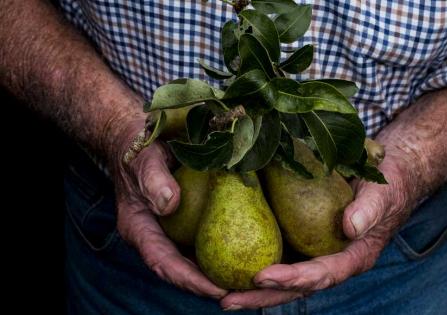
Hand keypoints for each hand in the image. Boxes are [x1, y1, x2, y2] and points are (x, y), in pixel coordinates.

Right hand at [110, 121, 226, 298]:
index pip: (163, 262)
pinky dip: (217, 251)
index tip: (216, 290)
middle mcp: (154, 236)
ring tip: (245, 284)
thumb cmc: (139, 150)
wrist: (136, 142)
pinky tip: (241, 254)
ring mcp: (167, 231)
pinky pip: (199, 241)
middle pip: (178, 270)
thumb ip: (154, 180)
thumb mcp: (144, 161)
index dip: (188, 280)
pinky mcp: (181, 222)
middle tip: (239, 294)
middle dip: (206, 286)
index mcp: (139, 229)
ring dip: (213, 274)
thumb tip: (170, 204)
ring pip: (189, 260)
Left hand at [221, 154, 415, 309]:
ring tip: (219, 292)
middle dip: (261, 295)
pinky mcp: (303, 240)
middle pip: (295, 286)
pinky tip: (228, 263)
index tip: (262, 277)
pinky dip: (254, 261)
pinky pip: (278, 255)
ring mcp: (315, 253)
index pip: (321, 275)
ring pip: (283, 277)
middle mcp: (330, 261)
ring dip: (251, 287)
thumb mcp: (382, 194)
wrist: (384, 178)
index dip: (293, 279)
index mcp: (352, 257)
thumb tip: (349, 227)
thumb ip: (369, 211)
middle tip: (226, 300)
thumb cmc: (385, 187)